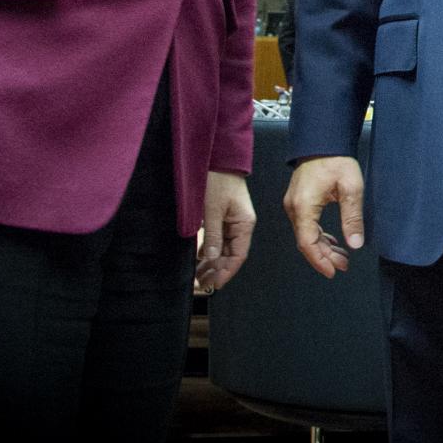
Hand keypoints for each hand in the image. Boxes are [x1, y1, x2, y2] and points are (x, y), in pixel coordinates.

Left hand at [195, 170, 256, 293]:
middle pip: (231, 255)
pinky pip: (218, 239)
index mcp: (245, 223)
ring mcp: (232, 221)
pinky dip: (209, 250)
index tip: (214, 284)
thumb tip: (213, 258)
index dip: (226, 272)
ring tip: (197, 275)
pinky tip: (199, 259)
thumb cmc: (219, 179)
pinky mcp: (223, 217)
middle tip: (201, 283)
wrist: (218, 158)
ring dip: (212, 262)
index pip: (238, 255)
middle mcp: (241, 225)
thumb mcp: (212, 209)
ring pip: (223, 249)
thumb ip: (213, 235)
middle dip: (217, 270)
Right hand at [283, 156, 364, 278]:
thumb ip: (352, 217)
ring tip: (342, 257)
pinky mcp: (299, 202)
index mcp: (304, 206)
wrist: (323, 141)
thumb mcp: (351, 188)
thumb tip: (355, 243)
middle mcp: (294, 207)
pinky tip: (332, 241)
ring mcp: (294, 205)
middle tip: (343, 265)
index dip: (320, 260)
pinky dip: (319, 236)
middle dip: (324, 257)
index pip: (307, 243)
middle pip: (306, 242)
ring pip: (306, 235)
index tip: (333, 271)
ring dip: (323, 247)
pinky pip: (306, 226)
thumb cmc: (335, 159)